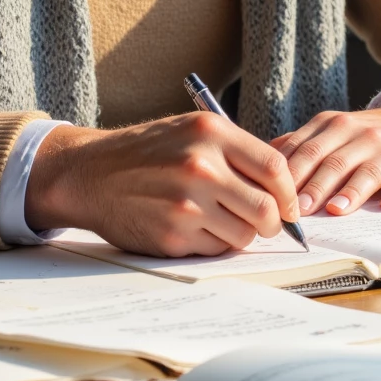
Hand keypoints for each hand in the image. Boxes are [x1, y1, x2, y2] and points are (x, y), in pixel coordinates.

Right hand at [24, 112, 300, 256]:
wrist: (91, 174)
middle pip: (266, 209)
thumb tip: (285, 188)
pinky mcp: (172, 235)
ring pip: (244, 235)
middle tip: (264, 223)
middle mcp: (200, 166)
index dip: (288, 193)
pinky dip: (213, 243)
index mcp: (210, 132)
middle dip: (273, 223)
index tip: (288, 206)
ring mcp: (186, 203)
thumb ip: (236, 152)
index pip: (275, 168)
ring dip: (241, 234)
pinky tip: (194, 227)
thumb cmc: (148, 152)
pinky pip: (216, 249)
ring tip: (220, 220)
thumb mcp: (191, 132)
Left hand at [271, 91, 380, 215]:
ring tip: (334, 210)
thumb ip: (301, 144)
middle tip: (296, 210)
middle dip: (313, 185)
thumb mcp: (333, 130)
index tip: (271, 195)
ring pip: (367, 171)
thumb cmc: (365, 137)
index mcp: (334, 125)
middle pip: (332, 160)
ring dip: (350, 191)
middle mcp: (361, 134)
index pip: (306, 147)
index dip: (288, 172)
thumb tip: (260, 162)